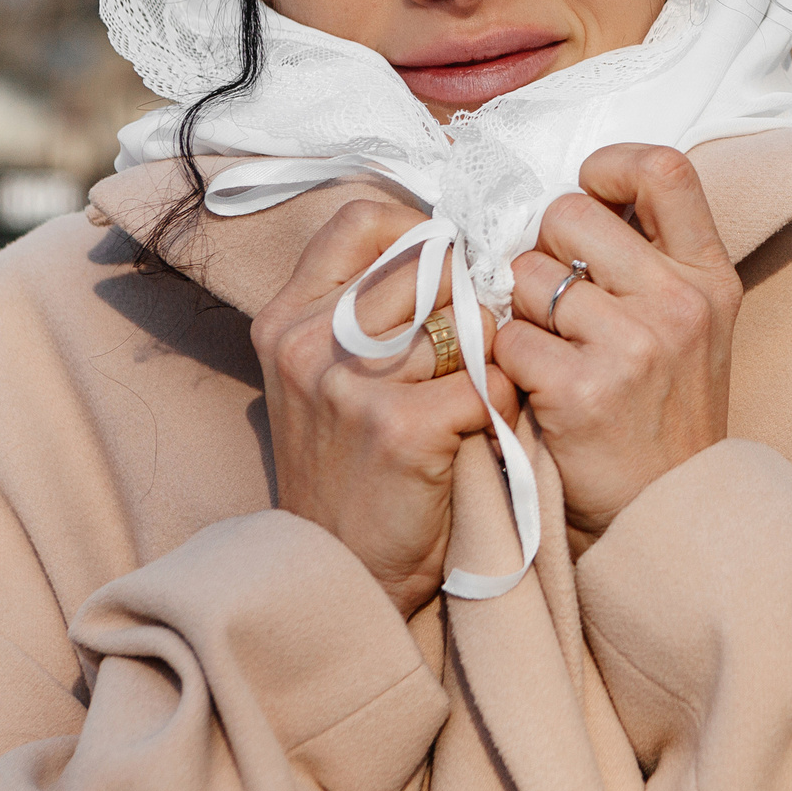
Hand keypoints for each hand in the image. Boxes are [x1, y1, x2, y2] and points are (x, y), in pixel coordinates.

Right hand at [252, 199, 504, 617]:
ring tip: (470, 401)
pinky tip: (481, 435)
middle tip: (472, 355)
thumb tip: (454, 243)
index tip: (449, 273)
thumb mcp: (326, 377)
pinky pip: (491, 382)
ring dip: (492, 359)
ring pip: (471, 321)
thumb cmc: (353, 469)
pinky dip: (503, 407)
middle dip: (471, 302)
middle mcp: (308, 340)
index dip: (426, 234)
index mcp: (287, 316)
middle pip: (432, 263)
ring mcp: (350, 384)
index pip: (366, 218)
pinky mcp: (399, 428)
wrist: (345, 572)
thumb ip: (367, 309)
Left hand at [496, 144, 739, 537]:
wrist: (667, 516)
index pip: (664, 168)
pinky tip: (538, 390)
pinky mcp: (583, 389)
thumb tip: (574, 198)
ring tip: (552, 352)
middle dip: (543, 250)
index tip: (589, 197)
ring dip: (520, 312)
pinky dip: (508, 364)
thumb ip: (650, 260)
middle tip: (555, 300)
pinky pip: (509, 339)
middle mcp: (679, 301)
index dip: (608, 168)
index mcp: (709, 276)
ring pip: (526, 276)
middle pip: (569, 213)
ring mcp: (634, 345)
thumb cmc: (663, 415)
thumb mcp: (691, 326)